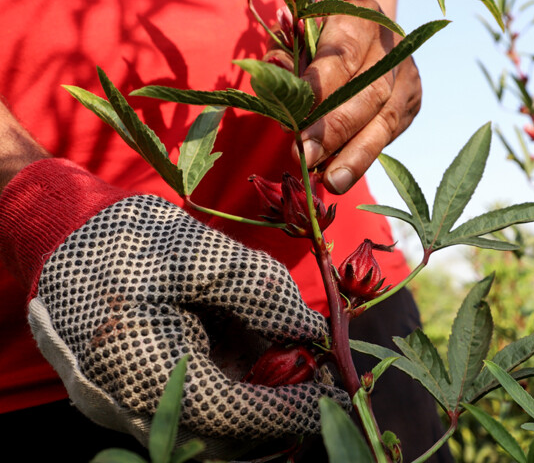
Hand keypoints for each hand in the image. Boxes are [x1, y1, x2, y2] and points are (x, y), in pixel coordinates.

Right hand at [29, 195, 348, 454]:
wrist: (60, 235)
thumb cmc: (123, 238)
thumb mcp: (198, 252)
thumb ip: (260, 292)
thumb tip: (313, 330)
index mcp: (144, 372)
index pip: (234, 412)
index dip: (292, 408)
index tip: (336, 393)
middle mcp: (132, 405)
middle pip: (224, 434)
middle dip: (278, 408)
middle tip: (317, 371)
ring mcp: (127, 405)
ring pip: (210, 426)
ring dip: (256, 397)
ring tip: (286, 353)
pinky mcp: (132, 393)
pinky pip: (190, 407)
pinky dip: (229, 384)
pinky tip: (250, 349)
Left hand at [265, 0, 421, 194]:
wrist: (366, 30)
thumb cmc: (322, 34)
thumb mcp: (298, 36)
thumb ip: (287, 60)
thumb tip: (276, 89)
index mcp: (359, 19)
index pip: (341, 56)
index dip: (319, 92)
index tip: (296, 125)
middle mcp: (390, 48)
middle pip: (368, 93)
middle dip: (336, 130)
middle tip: (308, 159)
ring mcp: (406, 77)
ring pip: (385, 121)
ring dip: (356, 155)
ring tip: (333, 181)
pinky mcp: (411, 102)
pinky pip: (388, 134)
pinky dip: (361, 155)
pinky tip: (341, 172)